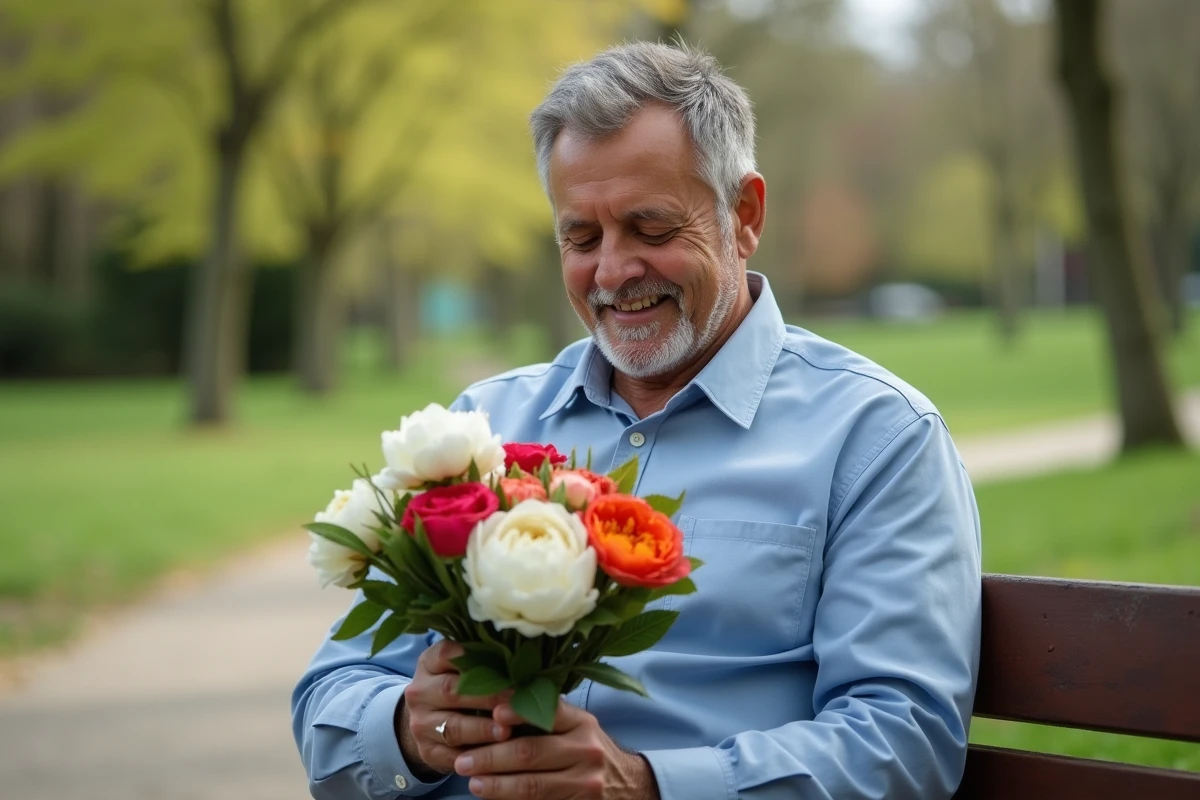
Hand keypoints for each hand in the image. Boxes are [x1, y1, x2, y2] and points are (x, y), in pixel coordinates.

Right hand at [397, 640, 511, 778]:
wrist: (429, 724)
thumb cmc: (459, 689)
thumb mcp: (462, 669)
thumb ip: (483, 661)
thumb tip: (521, 658)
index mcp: (428, 664)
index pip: (444, 654)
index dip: (472, 657)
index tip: (502, 662)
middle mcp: (419, 692)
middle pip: (451, 690)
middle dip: (486, 696)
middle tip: (515, 700)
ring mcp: (421, 724)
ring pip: (452, 727)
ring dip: (481, 729)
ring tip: (506, 731)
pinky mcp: (428, 752)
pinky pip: (453, 756)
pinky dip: (476, 757)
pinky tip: (497, 755)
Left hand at [453, 699, 659, 799]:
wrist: (629, 787)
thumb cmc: (590, 752)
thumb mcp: (577, 728)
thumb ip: (547, 718)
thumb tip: (496, 709)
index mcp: (581, 723)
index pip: (546, 712)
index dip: (517, 712)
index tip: (492, 712)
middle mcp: (586, 749)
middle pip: (530, 752)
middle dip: (491, 756)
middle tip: (463, 760)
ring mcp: (585, 781)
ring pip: (531, 785)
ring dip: (496, 785)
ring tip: (472, 783)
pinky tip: (494, 799)